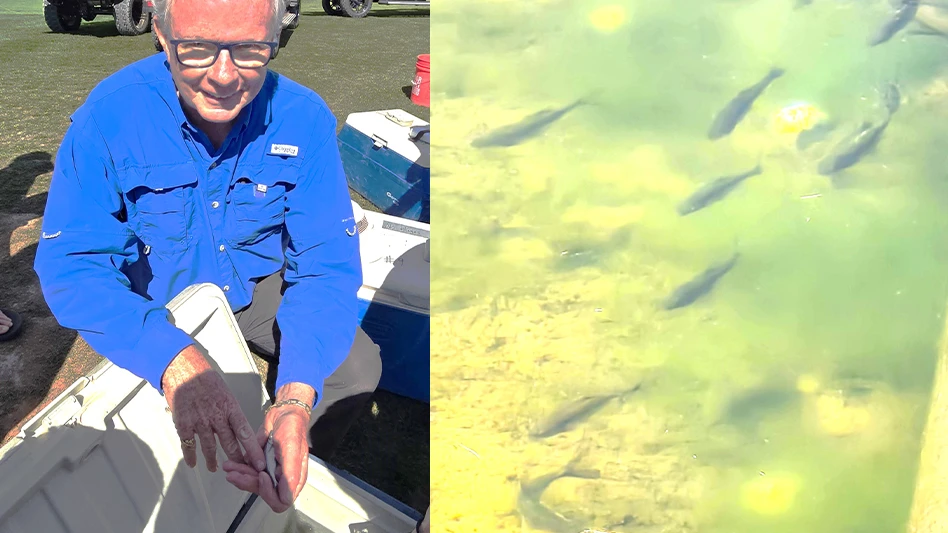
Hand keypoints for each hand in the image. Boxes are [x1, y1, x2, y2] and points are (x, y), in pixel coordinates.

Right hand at [161, 344, 266, 472]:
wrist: (183, 369)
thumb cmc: (207, 380)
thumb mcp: (226, 393)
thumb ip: (231, 412)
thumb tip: (239, 429)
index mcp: (230, 407)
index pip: (245, 433)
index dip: (253, 450)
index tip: (259, 464)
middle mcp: (216, 417)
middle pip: (229, 444)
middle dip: (238, 460)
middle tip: (243, 471)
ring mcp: (199, 422)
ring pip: (209, 448)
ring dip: (213, 460)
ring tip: (216, 468)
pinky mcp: (183, 424)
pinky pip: (188, 445)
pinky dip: (191, 456)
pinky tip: (193, 463)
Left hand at [223, 383, 314, 512]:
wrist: (284, 412)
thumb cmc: (292, 427)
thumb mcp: (292, 447)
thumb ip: (290, 472)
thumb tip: (286, 496)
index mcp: (294, 478)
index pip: (281, 500)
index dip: (269, 492)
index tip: (261, 476)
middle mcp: (283, 479)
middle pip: (264, 493)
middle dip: (248, 483)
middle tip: (235, 473)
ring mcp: (272, 473)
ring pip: (253, 484)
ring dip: (240, 476)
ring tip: (229, 467)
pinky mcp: (261, 466)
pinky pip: (248, 474)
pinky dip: (239, 469)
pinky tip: (231, 464)